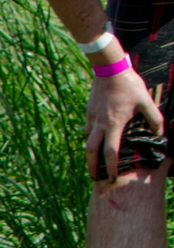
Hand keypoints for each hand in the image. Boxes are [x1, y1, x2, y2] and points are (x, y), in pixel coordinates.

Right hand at [91, 64, 166, 182]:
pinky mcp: (89, 112)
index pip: (111, 152)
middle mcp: (100, 125)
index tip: (111, 178)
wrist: (109, 69)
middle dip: (92, 168)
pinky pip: (87, 129)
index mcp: (114, 125)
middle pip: (91, 152)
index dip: (111, 167)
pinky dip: (90, 137)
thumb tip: (160, 133)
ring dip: (90, 153)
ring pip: (87, 141)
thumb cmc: (128, 85)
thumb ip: (154, 118)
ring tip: (93, 161)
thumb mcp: (146, 101)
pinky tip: (94, 138)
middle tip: (94, 178)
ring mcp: (92, 119)